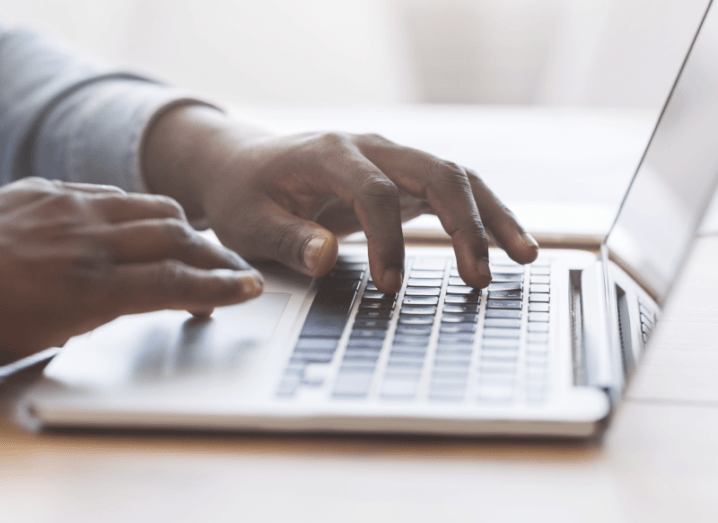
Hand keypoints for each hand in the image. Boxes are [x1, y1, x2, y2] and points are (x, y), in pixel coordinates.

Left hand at [0, 178, 262, 362]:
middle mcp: (85, 240)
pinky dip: (141, 212)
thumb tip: (149, 297)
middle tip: (234, 271)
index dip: (220, 287)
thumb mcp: (49, 335)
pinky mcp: (48, 190)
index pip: (174, 282)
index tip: (250, 289)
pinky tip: (143, 227)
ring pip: (153, 207)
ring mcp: (66, 208)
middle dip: (215, 255)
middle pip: (176, 237)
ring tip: (196, 247)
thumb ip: (107, 310)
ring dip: (184, 229)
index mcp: (86, 289)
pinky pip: (114, 193)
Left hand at [144, 106, 538, 292]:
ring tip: (524, 256)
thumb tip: (326, 258)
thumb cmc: (246, 194)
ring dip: (491, 216)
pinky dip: (482, 216)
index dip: (386, 240)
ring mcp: (390, 160)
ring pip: (456, 177)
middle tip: (478, 277)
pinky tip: (508, 244)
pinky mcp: (401, 178)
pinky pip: (452, 191)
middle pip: (435, 172)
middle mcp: (369, 149)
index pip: (373, 192)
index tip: (389, 286)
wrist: (246, 166)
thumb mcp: (249, 221)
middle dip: (465, 224)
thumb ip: (287, 239)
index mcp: (328, 155)